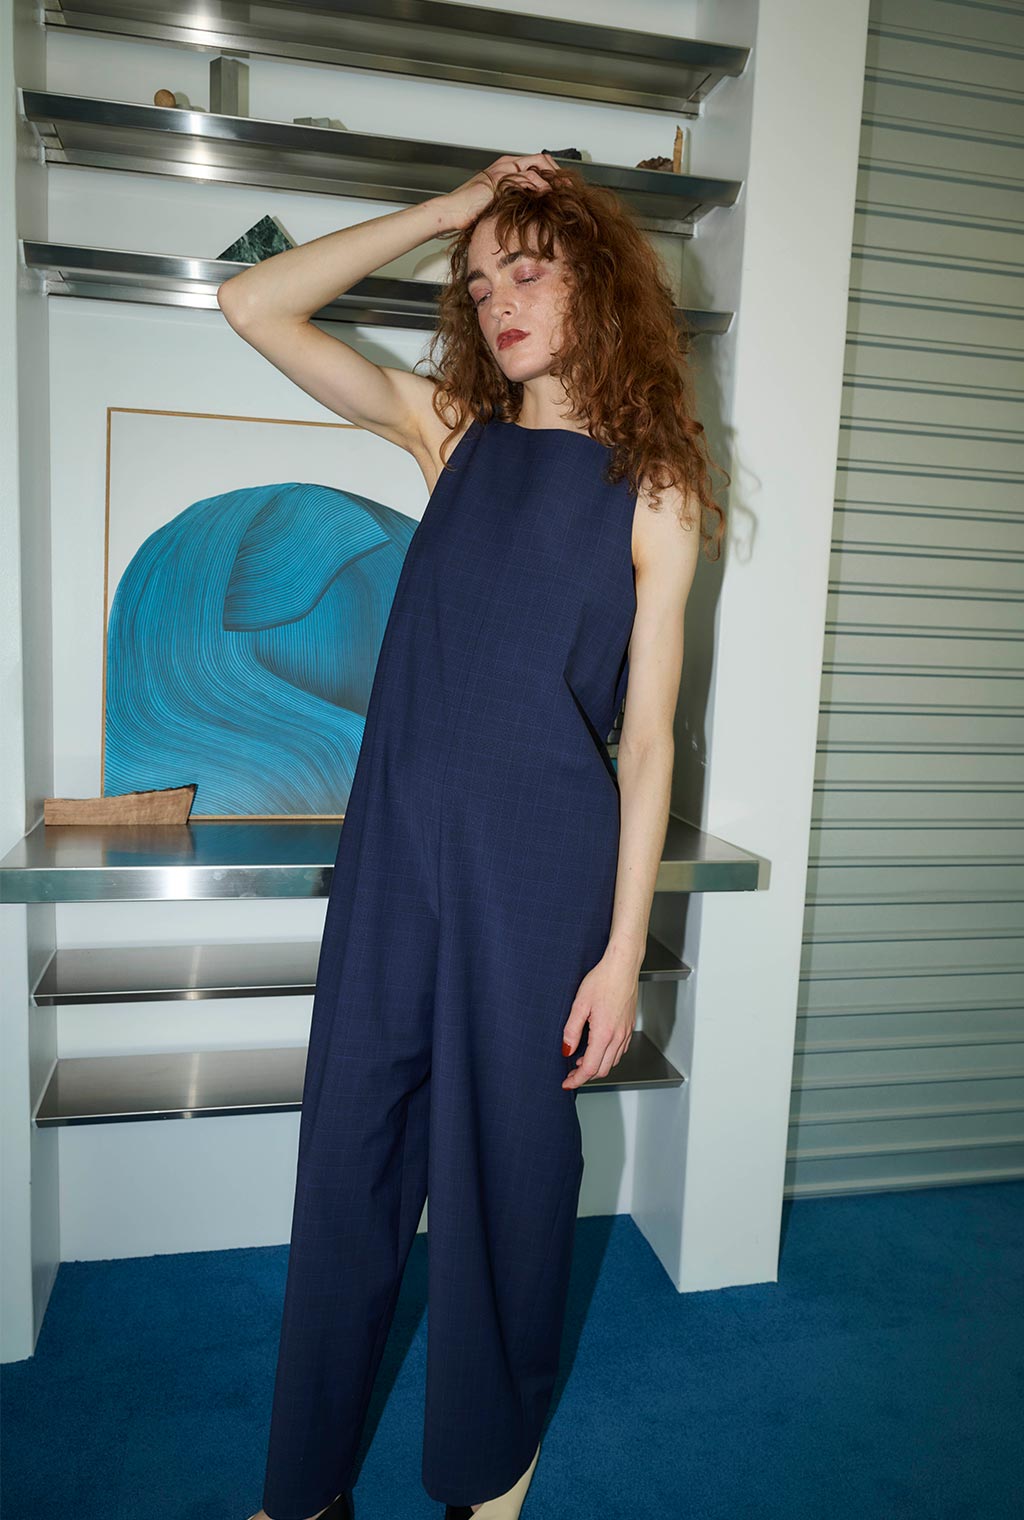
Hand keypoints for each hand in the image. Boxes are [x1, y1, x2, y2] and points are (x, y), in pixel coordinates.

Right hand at [433, 152, 563, 233]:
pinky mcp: (499, 178)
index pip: (537, 164)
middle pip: (541, 159)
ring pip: (536, 165)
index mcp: (507, 169)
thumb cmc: (471, 212)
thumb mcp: (500, 206)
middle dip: (558, 172)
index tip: (565, 188)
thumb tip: (533, 213)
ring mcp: (503, 169)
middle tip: (570, 188)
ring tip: (563, 192)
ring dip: (552, 178)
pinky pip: (525, 176)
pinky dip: (538, 184)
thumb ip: (515, 202)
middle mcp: (506, 165)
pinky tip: (545, 193)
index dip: (554, 174)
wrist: (453, 212)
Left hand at [560, 944, 639, 1089]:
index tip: (567, 1083)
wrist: (623, 966)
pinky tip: (598, 1048)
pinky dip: (607, 1056)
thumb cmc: (602, 980)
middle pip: (602, 1069)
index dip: (577, 1079)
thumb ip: (571, 1030)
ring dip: (597, 1066)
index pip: (589, 1068)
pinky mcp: (628, 1026)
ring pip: (612, 1062)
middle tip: (571, 1073)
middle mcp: (618, 1037)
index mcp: (604, 1034)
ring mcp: (625, 1032)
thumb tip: (566, 1049)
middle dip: (585, 1076)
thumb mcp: (579, 1004)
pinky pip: (620, 1050)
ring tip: (581, 1060)